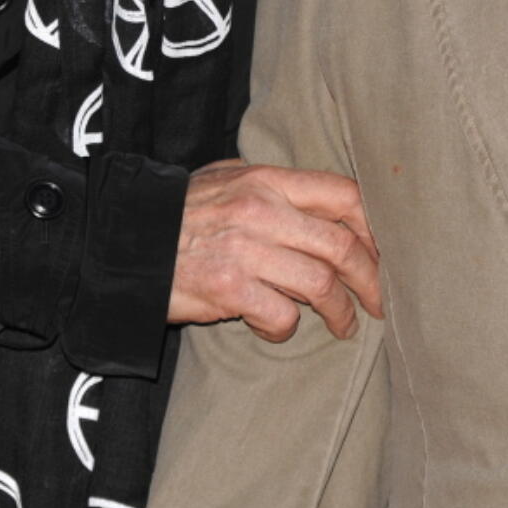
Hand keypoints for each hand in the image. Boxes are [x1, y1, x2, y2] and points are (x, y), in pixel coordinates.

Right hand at [168, 160, 382, 342]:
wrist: (125, 240)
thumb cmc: (180, 211)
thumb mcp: (227, 178)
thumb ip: (272, 185)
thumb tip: (319, 198)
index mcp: (268, 180)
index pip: (343, 194)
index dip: (374, 226)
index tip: (383, 252)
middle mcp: (262, 211)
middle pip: (341, 245)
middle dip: (371, 279)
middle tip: (379, 302)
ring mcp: (246, 250)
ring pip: (320, 284)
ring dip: (340, 312)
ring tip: (344, 325)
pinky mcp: (228, 289)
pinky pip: (281, 316)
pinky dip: (286, 329)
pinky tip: (278, 329)